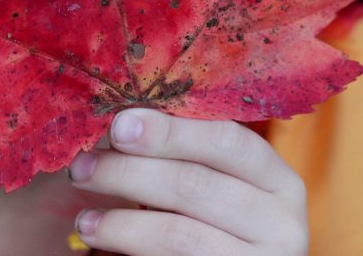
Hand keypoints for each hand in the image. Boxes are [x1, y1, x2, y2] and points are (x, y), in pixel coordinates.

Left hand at [67, 108, 308, 254]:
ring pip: (179, 234)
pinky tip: (99, 238)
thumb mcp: (211, 183)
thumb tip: (121, 119)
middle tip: (80, 168)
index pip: (227, 141)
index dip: (170, 131)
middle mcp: (282, 223)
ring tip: (83, 219)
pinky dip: (128, 247)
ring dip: (120, 222)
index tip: (118, 125)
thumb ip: (180, 151)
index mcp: (278, 180)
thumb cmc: (209, 221)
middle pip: (195, 185)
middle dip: (128, 172)